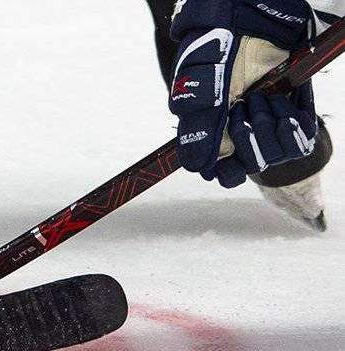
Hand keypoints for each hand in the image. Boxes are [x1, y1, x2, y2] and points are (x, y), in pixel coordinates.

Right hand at [168, 0, 317, 187]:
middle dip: (248, 135)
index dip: (225, 170)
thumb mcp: (201, 93)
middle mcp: (242, 137)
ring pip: (275, 154)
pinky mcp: (294, 120)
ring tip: (262, 97)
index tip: (228, 158)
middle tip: (243, 105)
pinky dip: (292, 121)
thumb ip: (199, 130)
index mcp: (214, 136)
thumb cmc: (216, 56)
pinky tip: (282, 101)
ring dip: (269, 123)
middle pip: (251, 166)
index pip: (220, 174)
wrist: (250, 28)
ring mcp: (269, 129)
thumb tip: (198, 166)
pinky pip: (299, 142)